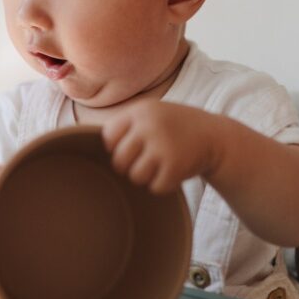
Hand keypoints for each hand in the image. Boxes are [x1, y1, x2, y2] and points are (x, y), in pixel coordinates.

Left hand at [102, 99, 218, 192]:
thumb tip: (83, 144)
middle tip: (147, 161)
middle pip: (119, 160)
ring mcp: (162, 146)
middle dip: (130, 166)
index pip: (108, 137)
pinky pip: (155, 187)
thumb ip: (125, 125)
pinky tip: (174, 172)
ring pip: (135, 176)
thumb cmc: (175, 128)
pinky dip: (163, 185)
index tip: (132, 148)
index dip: (117, 147)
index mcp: (139, 111)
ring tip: (161, 164)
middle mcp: (149, 126)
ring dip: (147, 176)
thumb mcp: (151, 114)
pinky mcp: (176, 166)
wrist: (216, 136)